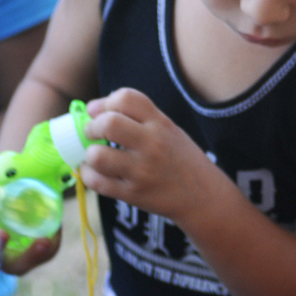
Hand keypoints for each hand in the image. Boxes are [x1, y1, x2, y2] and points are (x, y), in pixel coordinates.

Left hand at [80, 88, 219, 222]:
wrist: (205, 197)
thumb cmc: (182, 161)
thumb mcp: (170, 131)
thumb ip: (140, 119)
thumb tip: (95, 111)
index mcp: (161, 124)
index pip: (126, 98)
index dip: (104, 102)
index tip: (98, 112)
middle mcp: (152, 145)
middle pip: (108, 124)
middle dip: (91, 127)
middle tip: (93, 135)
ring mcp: (142, 171)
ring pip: (98, 156)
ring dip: (90, 155)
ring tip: (97, 157)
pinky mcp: (133, 194)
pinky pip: (97, 183)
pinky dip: (90, 176)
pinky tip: (97, 173)